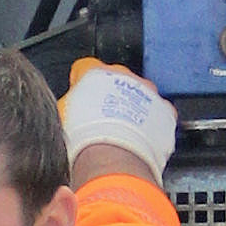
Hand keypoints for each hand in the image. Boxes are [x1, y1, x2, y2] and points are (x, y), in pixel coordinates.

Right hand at [63, 59, 177, 177]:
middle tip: (102, 118)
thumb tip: (69, 108)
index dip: (81, 83)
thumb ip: (69, 104)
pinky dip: (153, 123)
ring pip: (140, 94)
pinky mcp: (164, 111)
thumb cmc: (85, 138)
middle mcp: (124, 75)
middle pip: (116, 79)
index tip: (81, 97)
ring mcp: (147, 92)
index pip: (85, 67)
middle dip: (110, 95)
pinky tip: (141, 138)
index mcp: (94, 72)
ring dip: (132, 107)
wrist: (113, 158)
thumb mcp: (61, 117)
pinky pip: (159, 113)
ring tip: (123, 131)